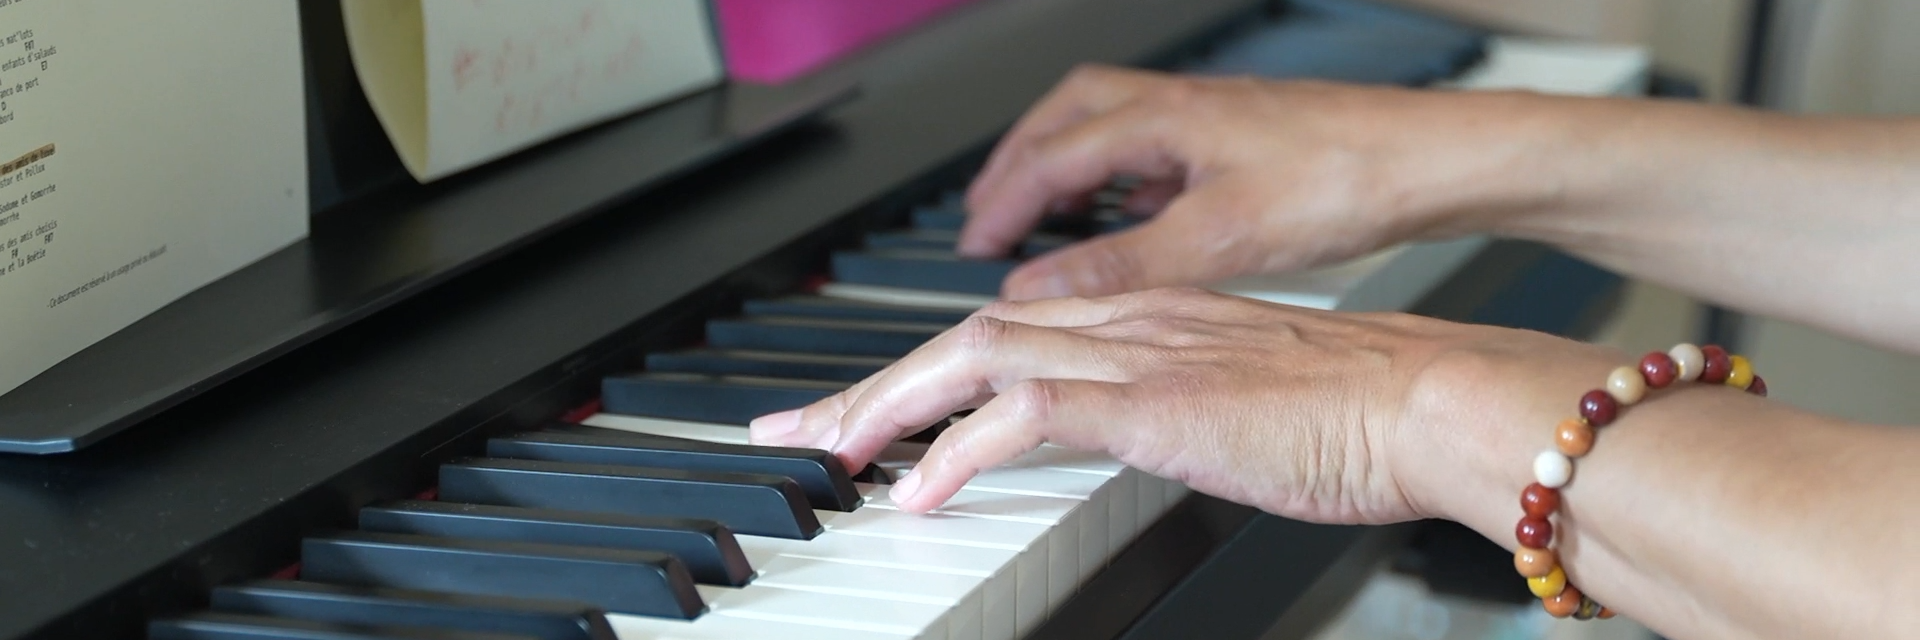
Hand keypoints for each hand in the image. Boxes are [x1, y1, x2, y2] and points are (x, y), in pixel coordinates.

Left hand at [748, 287, 1620, 523]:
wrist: (1435, 400)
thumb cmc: (1367, 416)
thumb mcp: (1247, 412)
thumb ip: (1182, 413)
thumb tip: (1146, 441)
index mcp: (1150, 317)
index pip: (1009, 329)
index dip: (926, 371)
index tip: (872, 411)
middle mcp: (1130, 320)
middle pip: (966, 334)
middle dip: (871, 386)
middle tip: (799, 433)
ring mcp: (1138, 352)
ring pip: (975, 357)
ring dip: (889, 407)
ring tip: (830, 455)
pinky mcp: (1152, 399)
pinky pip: (1026, 413)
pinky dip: (959, 450)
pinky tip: (920, 491)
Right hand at [960, 64, 1562, 299]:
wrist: (1438, 158)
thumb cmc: (1348, 178)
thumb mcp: (1219, 237)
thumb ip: (1122, 265)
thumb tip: (1039, 287)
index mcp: (1162, 119)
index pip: (1050, 157)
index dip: (1002, 204)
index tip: (972, 247)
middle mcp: (1180, 106)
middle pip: (1067, 119)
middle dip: (1019, 165)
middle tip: (987, 213)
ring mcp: (1213, 118)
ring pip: (1111, 125)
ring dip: (1068, 164)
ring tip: (1047, 212)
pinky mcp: (1245, 139)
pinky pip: (1156, 144)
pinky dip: (1124, 175)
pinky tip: (1138, 214)